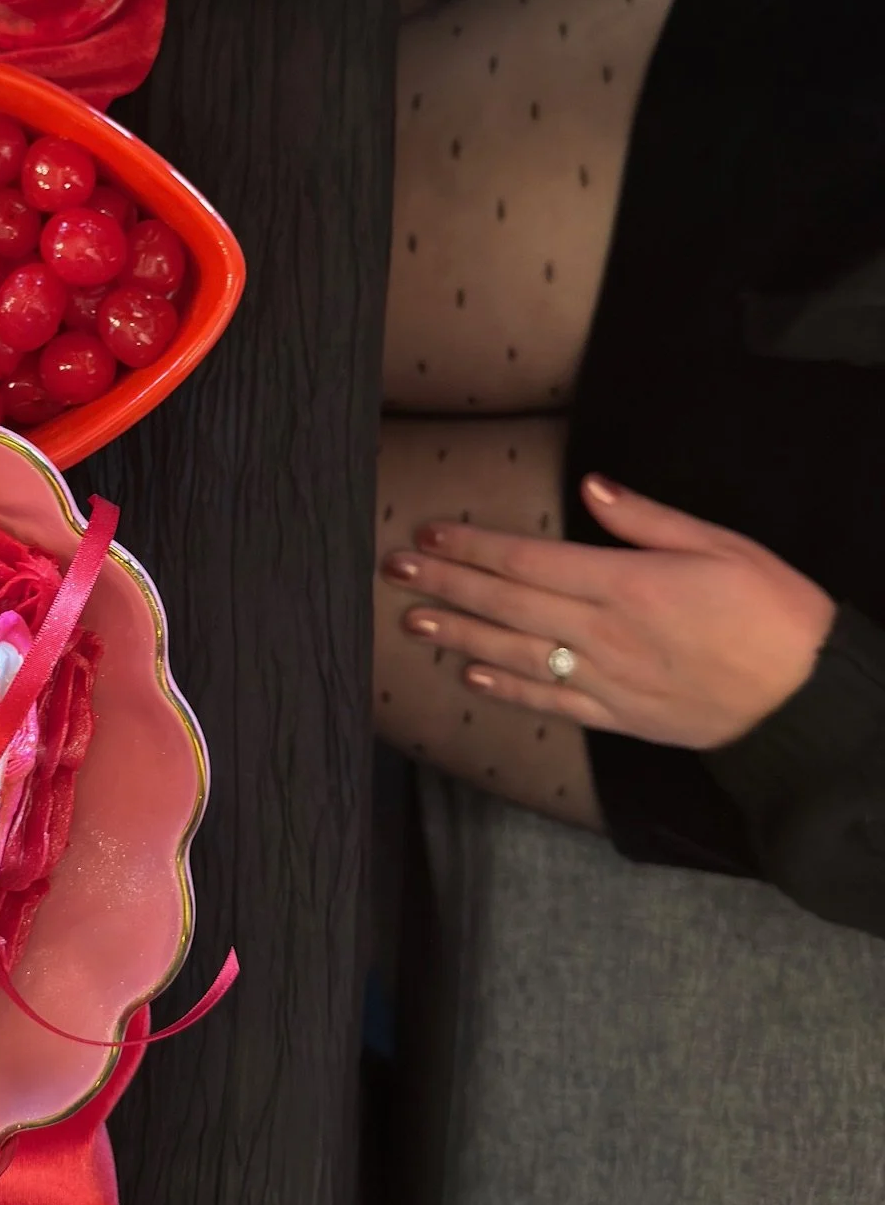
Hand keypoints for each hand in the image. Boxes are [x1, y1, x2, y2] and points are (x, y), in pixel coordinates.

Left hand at [380, 476, 836, 749]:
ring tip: (413, 619)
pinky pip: (551, 701)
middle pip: (509, 604)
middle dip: (448, 583)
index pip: (530, 561)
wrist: (808, 699)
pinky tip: (472, 675)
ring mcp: (608, 680)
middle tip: (395, 569)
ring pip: (517, 654)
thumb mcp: (721, 545)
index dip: (475, 546)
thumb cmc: (774, 611)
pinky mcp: (619, 717)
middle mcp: (604, 633)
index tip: (431, 532)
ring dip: (461, 634)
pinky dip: (507, 688)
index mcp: (626, 584)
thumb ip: (648, 519)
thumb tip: (592, 487)